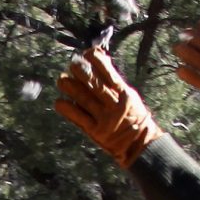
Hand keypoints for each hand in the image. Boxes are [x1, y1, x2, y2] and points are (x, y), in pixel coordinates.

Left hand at [55, 46, 162, 168]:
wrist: (140, 145)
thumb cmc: (133, 117)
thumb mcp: (130, 96)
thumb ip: (115, 82)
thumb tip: (100, 61)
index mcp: (124, 93)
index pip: (108, 72)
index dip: (96, 60)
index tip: (87, 53)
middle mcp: (114, 104)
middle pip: (94, 83)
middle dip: (81, 71)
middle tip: (72, 64)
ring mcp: (104, 119)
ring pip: (84, 99)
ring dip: (70, 88)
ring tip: (61, 80)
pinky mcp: (95, 132)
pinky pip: (79, 118)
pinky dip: (67, 109)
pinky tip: (59, 102)